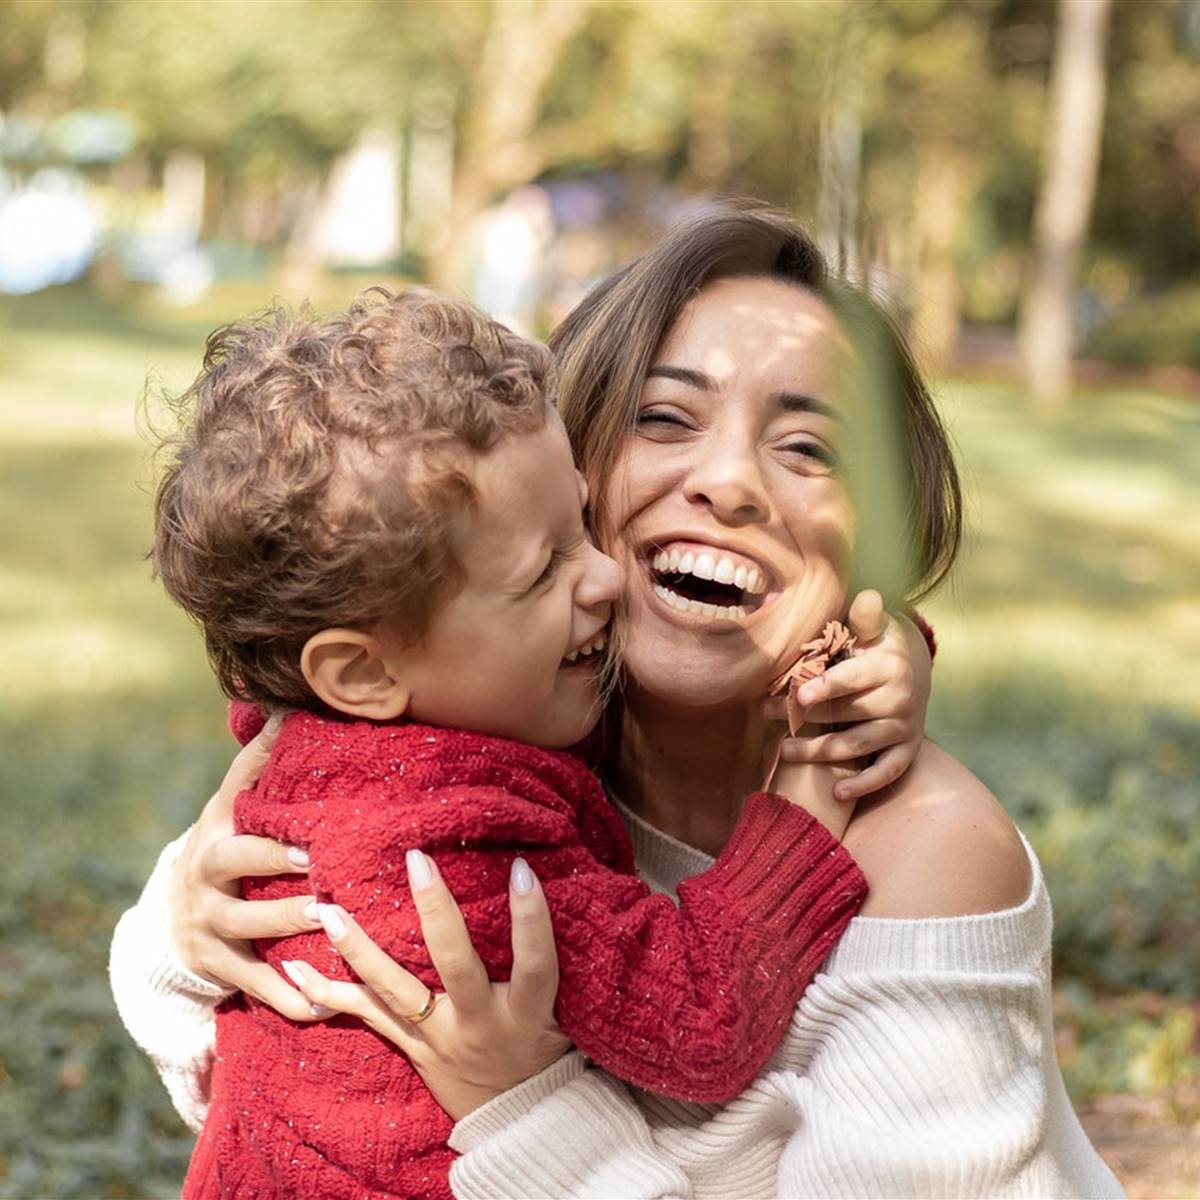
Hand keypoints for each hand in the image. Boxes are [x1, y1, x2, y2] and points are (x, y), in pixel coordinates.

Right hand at [168, 714, 322, 1019]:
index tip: (307, 832)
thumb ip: (259, 761)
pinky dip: (286, 997)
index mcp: (218, 830)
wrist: (175, 915)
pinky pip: (253, 985)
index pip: (238, 816)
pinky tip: (320, 1007)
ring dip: (286, 928)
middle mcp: (207, 876)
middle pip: (234, 867)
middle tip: (317, 872)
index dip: (268, 822)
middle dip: (272, 868)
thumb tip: (287, 707)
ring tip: (327, 925)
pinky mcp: (220, 967)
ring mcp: (209, 925)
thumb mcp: (231, 803)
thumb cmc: (226, 843)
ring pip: (246, 928)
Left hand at [278, 853, 569, 1120]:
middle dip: (436, 912)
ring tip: (328, 910)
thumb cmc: (547, 1047)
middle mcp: (479, 1023)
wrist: (517, 1121)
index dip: (530, 919)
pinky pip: (367, 1019)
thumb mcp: (566, 1010)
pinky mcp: (411, 1049)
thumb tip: (565, 887)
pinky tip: (294, 969)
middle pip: (455, 965)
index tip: (519, 868)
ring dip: (359, 950)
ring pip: (395, 992)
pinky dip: (328, 995)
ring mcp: (439, 1039)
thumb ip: (554, 960)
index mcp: (528, 1013)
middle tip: (416, 861)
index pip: (535, 963)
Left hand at [768, 590, 930, 801]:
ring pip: (857, 745)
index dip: (825, 687)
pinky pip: (887, 772)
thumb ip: (866, 616)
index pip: (852, 678)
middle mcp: (900, 699)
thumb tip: (867, 597)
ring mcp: (904, 727)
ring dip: (818, 751)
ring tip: (783, 750)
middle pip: (845, 713)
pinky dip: (864, 785)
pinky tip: (835, 794)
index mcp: (889, 665)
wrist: (916, 670)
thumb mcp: (875, 627)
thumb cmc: (879, 646)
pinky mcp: (907, 749)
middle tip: (767, 714)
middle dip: (803, 716)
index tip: (799, 695)